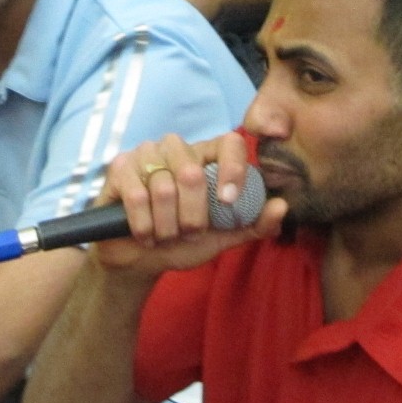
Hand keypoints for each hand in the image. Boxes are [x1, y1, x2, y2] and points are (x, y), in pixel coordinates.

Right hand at [91, 131, 286, 282]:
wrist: (139, 259)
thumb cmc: (183, 242)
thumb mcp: (222, 237)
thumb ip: (253, 224)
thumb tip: (281, 207)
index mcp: (207, 157)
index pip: (230, 142)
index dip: (232, 170)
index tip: (227, 202)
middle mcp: (178, 147)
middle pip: (193, 172)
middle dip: (192, 216)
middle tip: (187, 233)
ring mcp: (146, 154)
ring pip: (163, 186)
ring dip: (166, 225)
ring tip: (165, 235)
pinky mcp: (120, 167)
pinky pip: (136, 195)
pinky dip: (144, 224)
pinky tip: (144, 234)